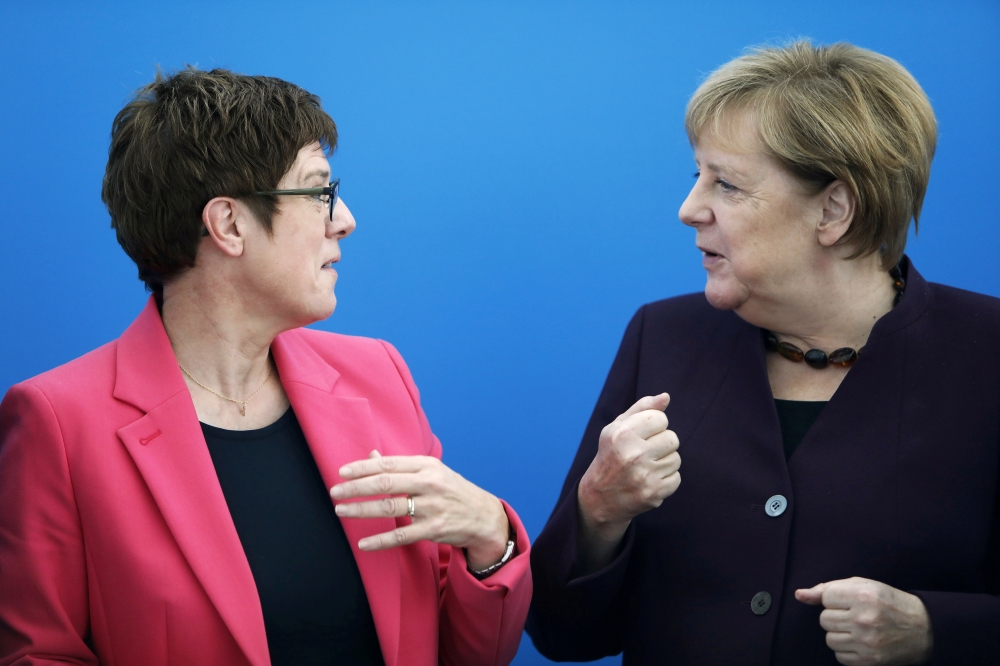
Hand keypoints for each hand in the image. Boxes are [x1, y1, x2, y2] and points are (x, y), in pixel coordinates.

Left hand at [330, 451, 509, 569]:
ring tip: (341, 511)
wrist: (483, 516)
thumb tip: (371, 455)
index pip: (389, 464)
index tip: (342, 472)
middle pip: (386, 483)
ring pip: (390, 507)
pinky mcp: (434, 529)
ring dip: (361, 510)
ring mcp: (432, 507)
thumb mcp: (431, 471)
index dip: (363, 467)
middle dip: (356, 488)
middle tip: (335, 492)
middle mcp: (429, 483)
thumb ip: (401, 466)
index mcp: (427, 465)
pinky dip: (380, 540)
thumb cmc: (452, 491)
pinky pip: (402, 535)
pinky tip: (363, 542)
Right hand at [578, 393, 679, 548]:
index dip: (653, 426)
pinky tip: (650, 480)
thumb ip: (642, 409)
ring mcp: (644, 476)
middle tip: (644, 453)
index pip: (661, 418)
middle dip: (661, 444)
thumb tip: (666, 397)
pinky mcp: (653, 493)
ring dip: (664, 462)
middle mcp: (633, 455)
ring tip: (646, 467)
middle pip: (672, 438)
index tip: (641, 435)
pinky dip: (666, 479)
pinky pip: (676, 478)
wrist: (598, 498)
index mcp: (622, 434)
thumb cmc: (610, 456)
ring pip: (676, 458)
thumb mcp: (616, 428)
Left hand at [796, 577, 932, 664]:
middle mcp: (864, 619)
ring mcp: (867, 642)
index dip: (835, 599)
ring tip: (857, 629)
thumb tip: (799, 595)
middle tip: (854, 615)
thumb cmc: (889, 602)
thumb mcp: (863, 585)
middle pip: (824, 620)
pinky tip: (860, 642)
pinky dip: (846, 650)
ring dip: (839, 634)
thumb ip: (828, 588)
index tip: (849, 601)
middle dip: (836, 617)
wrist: (924, 629)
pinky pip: (839, 657)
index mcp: (863, 596)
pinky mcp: (870, 661)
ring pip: (829, 639)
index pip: (825, 597)